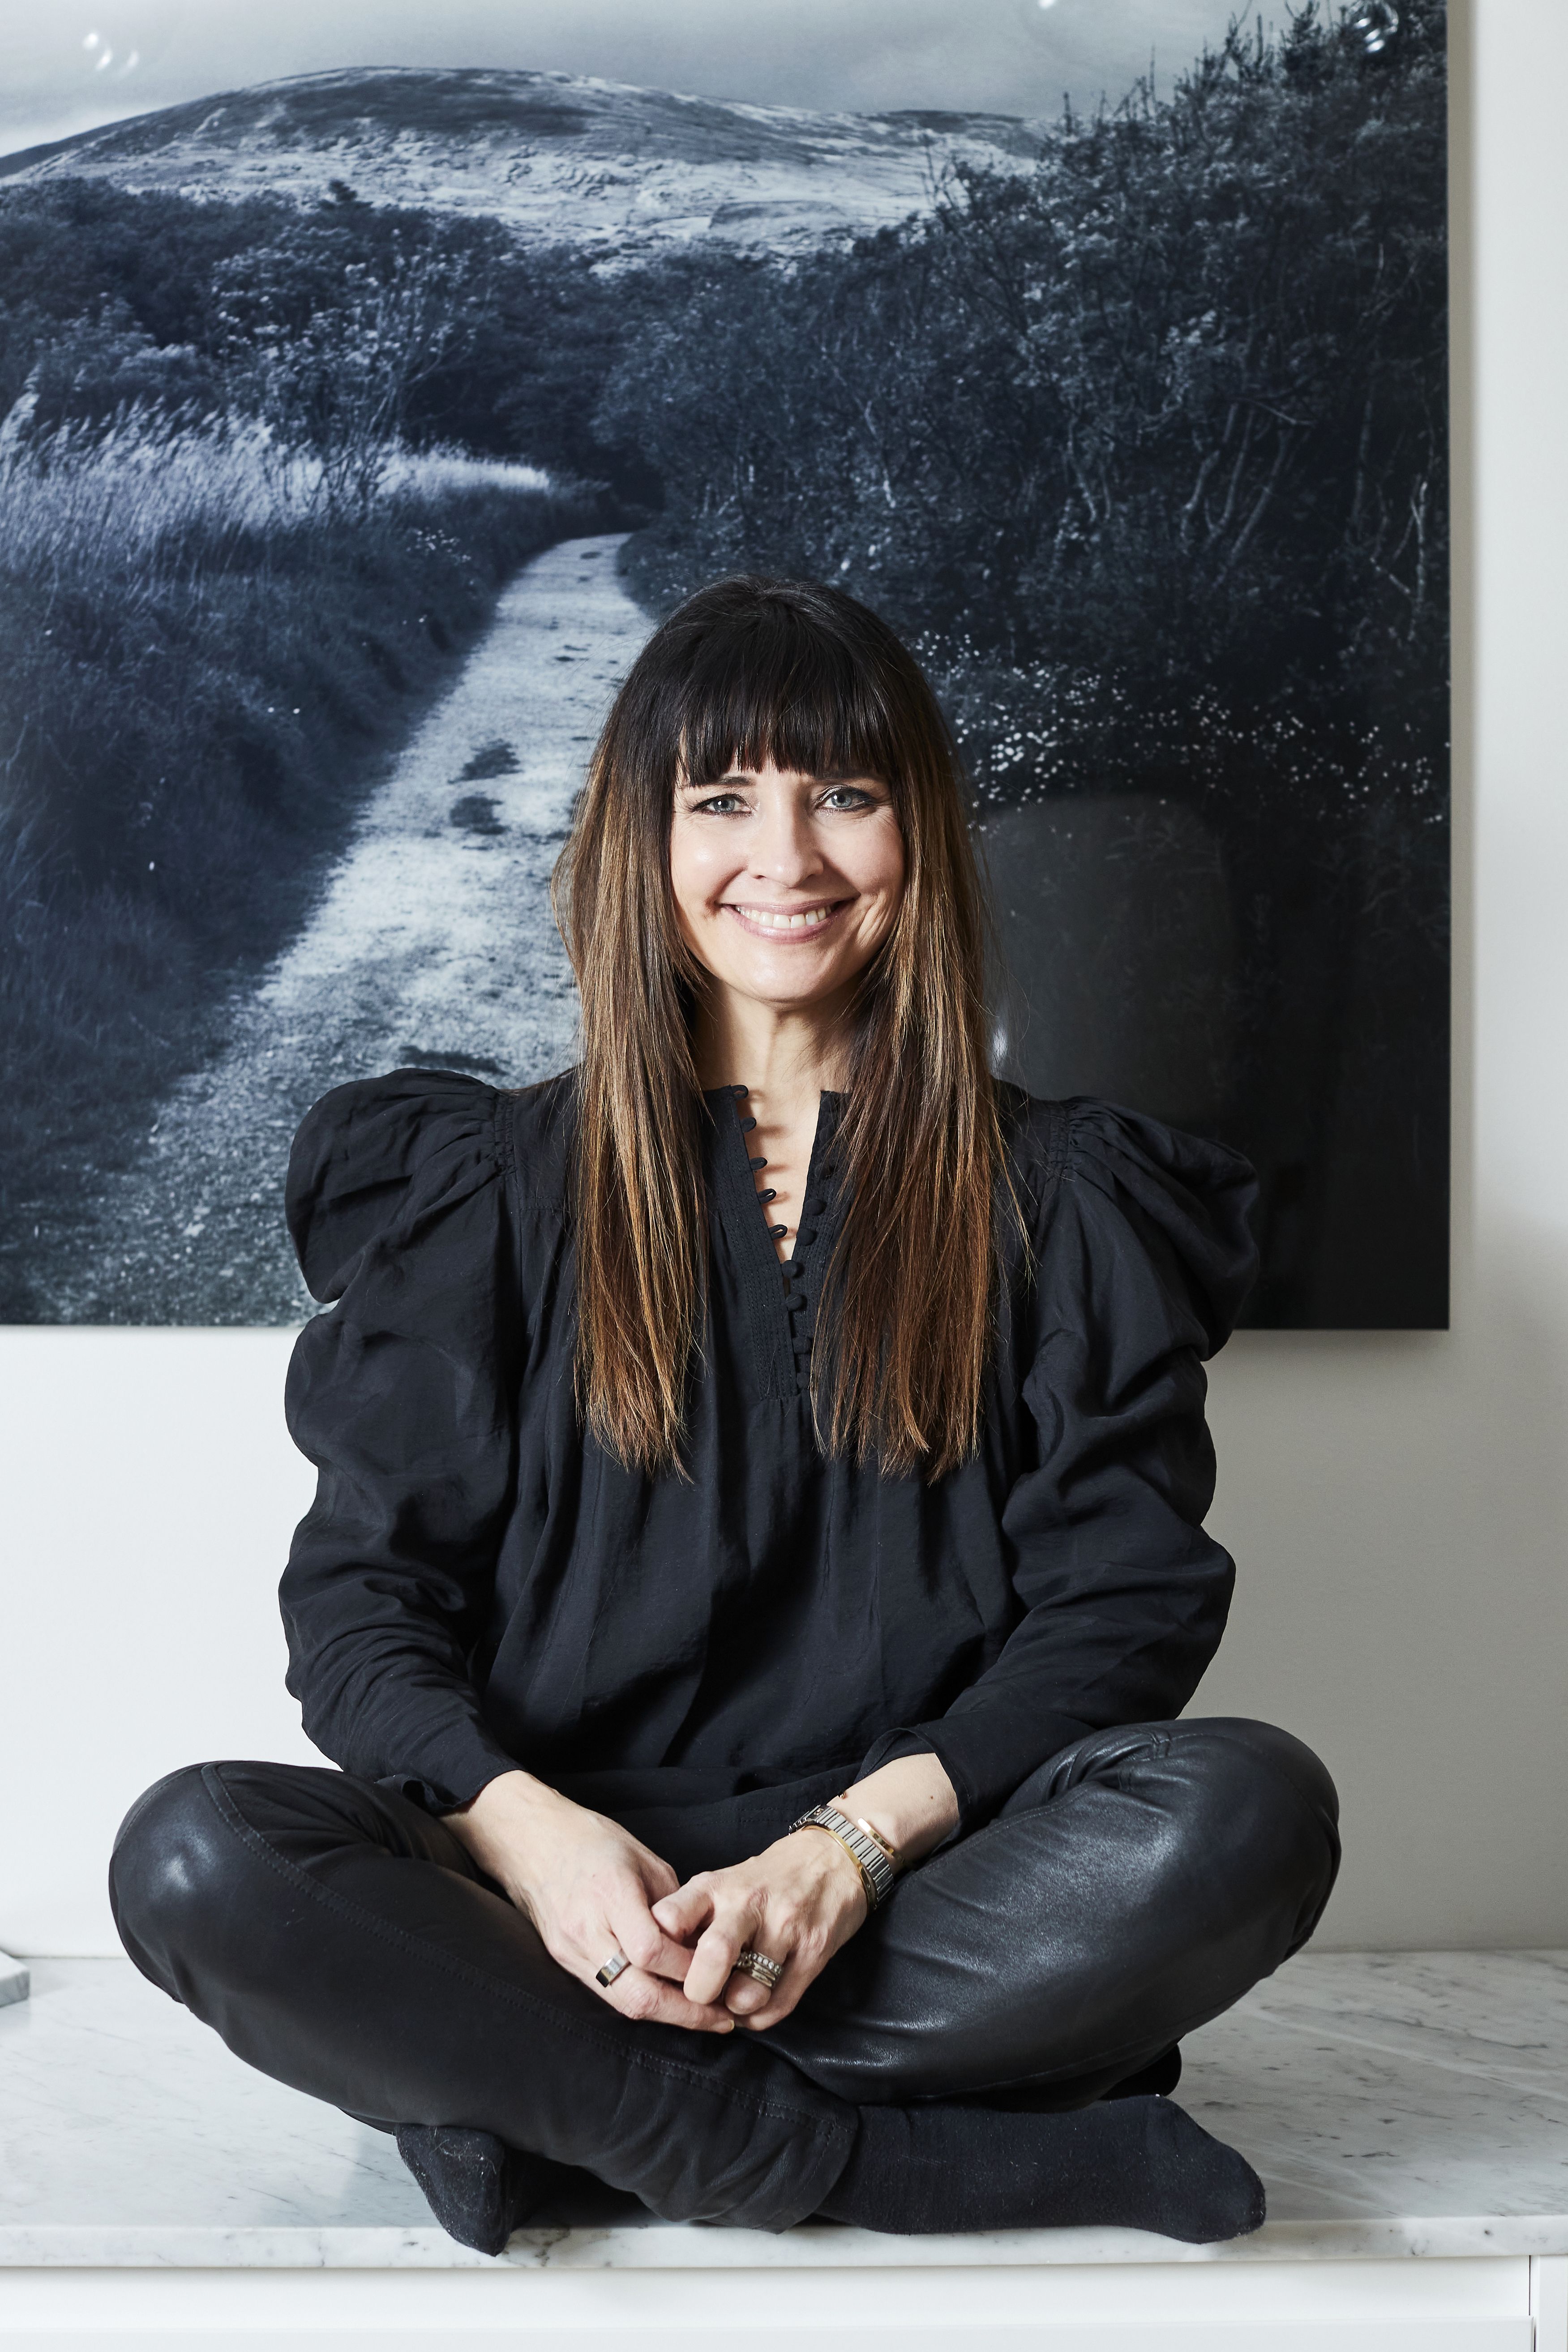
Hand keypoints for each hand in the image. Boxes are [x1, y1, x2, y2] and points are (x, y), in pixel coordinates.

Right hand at [443, 1770, 735, 2032]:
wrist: (532, 1842)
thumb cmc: (593, 1841)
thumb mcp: (644, 1859)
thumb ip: (673, 1906)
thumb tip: (703, 1945)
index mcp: (610, 1895)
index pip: (652, 1952)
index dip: (689, 1969)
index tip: (722, 1973)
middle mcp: (587, 1930)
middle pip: (637, 1994)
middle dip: (685, 2013)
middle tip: (721, 2019)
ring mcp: (571, 1951)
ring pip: (621, 2003)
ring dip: (666, 2015)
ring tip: (702, 2017)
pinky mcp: (563, 1961)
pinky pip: (607, 1993)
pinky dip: (640, 2002)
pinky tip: (666, 2001)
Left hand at [650, 1826, 867, 2029]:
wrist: (835, 1858)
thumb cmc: (769, 1878)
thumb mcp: (726, 1882)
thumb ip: (695, 1917)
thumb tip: (662, 1966)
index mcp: (716, 1885)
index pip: (668, 1919)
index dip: (658, 1953)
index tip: (664, 1969)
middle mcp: (748, 1903)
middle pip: (712, 1957)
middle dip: (700, 1991)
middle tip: (701, 1994)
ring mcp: (785, 1927)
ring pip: (748, 1991)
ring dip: (735, 2008)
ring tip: (734, 1999)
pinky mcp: (814, 1951)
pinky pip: (778, 2005)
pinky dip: (760, 2017)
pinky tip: (757, 2004)